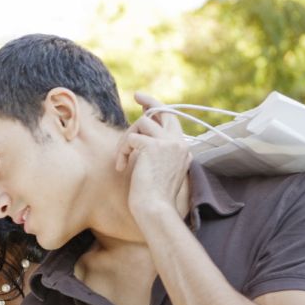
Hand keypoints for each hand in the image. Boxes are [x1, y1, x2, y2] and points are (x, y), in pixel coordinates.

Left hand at [115, 91, 191, 220]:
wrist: (155, 209)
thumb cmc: (153, 197)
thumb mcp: (159, 170)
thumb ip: (155, 153)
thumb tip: (139, 139)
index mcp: (182, 149)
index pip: (171, 121)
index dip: (158, 109)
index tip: (144, 102)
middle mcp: (179, 143)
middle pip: (164, 111)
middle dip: (150, 100)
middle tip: (136, 95)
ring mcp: (168, 143)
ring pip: (142, 123)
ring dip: (126, 139)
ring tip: (122, 159)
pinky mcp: (154, 146)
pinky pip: (130, 138)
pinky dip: (121, 151)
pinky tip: (121, 167)